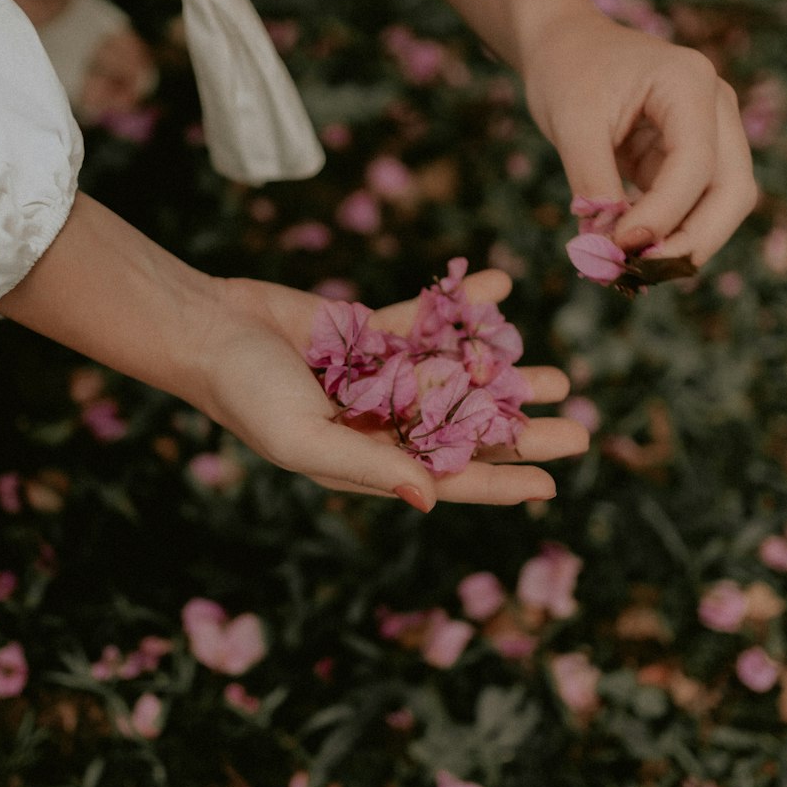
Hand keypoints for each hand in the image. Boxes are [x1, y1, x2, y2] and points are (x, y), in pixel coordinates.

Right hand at [195, 269, 588, 509]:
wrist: (206, 326)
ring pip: (458, 377)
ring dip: (507, 373)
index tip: (551, 484)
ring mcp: (377, 375)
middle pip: (466, 429)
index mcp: (366, 460)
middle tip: (581, 428)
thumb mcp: (304, 439)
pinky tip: (500, 287)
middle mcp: (378, 422)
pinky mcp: (369, 330)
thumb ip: (369, 466)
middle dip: (521, 429)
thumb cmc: (245, 393)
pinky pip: (428, 320)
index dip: (499, 483)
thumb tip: (430, 498)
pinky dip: (463, 305)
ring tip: (561, 374)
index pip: (445, 478)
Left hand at [523, 7, 758, 265]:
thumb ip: (592, 180)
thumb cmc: (567, 71)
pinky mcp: (690, 157)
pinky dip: (666, 234)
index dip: (663, 214)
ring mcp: (711, 132)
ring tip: (630, 270)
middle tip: (641, 274)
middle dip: (692, 240)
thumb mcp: (571, 122)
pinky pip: (692, 206)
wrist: (564, 46)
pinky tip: (629, 255)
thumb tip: (608, 244)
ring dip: (682, 243)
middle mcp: (715, 107)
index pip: (696, 164)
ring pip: (720, 205)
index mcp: (690, 84)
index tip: (620, 247)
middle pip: (732, 191)